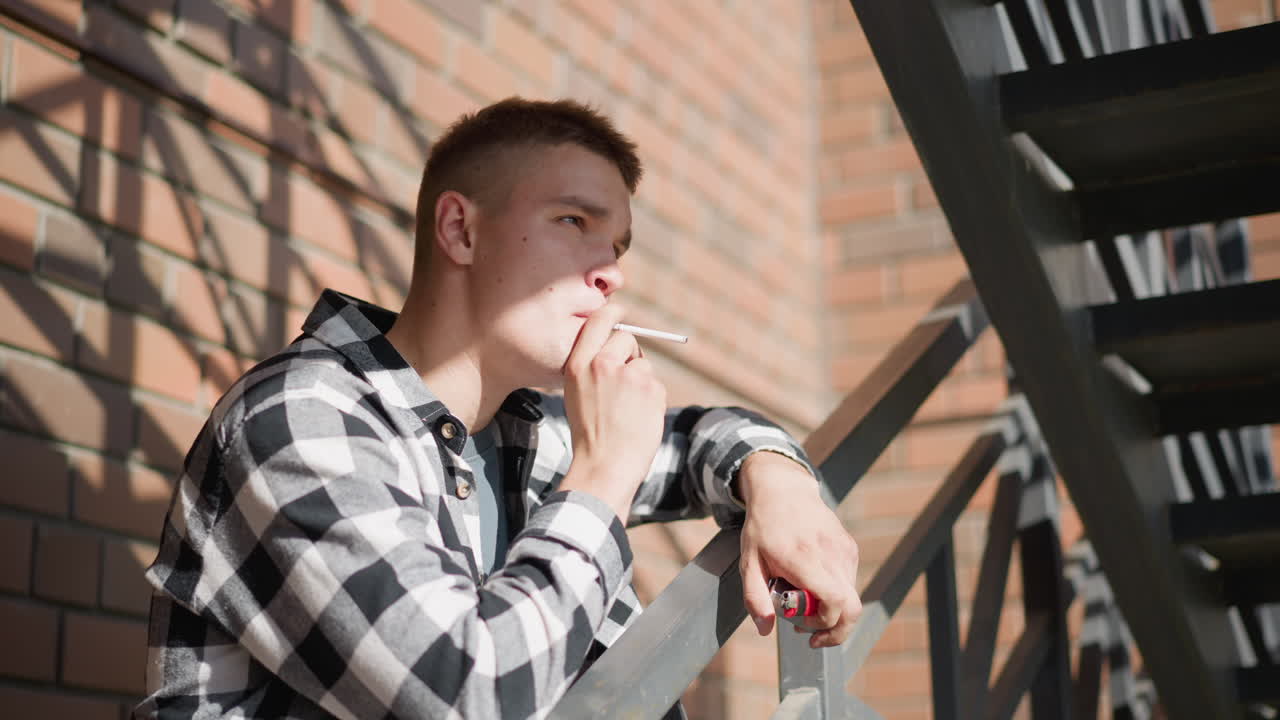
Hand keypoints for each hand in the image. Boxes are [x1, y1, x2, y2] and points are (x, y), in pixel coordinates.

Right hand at [560, 304, 666, 523]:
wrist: (605, 467)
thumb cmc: (590, 435)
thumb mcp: (577, 394)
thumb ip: (592, 367)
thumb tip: (617, 347)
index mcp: (578, 365)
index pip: (598, 321)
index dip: (613, 312)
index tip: (620, 311)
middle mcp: (603, 364)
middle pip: (627, 338)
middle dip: (630, 354)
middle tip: (624, 384)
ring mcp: (630, 375)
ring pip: (644, 364)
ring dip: (641, 381)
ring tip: (628, 410)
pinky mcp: (652, 388)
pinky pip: (656, 384)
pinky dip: (652, 398)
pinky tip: (639, 418)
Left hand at [737, 452, 861, 647]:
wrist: (783, 490)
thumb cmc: (763, 527)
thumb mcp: (748, 562)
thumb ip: (755, 598)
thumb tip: (765, 629)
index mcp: (804, 559)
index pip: (834, 603)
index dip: (824, 625)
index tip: (802, 630)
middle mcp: (831, 555)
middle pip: (852, 609)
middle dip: (836, 631)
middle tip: (813, 635)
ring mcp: (844, 550)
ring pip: (851, 597)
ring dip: (832, 611)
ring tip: (804, 603)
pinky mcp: (849, 548)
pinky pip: (849, 582)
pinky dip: (836, 594)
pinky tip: (813, 585)